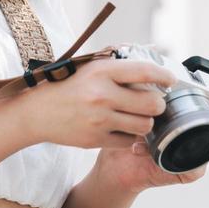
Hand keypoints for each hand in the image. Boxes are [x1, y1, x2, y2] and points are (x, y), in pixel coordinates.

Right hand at [12, 57, 175, 150]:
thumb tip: (150, 67)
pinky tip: (124, 128)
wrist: (37, 111)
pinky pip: (129, 141)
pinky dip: (130, 136)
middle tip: (154, 103)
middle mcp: (103, 94)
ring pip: (145, 125)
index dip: (164, 76)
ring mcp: (100, 119)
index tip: (171, 80)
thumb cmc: (67, 85)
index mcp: (102, 71)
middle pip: (153, 103)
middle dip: (158, 104)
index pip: (145, 71)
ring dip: (146, 122)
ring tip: (138, 117)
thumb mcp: (90, 67)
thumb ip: (118, 66)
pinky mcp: (95, 139)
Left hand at [93, 76, 208, 194]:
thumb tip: (151, 47)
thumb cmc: (128, 125)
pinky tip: (184, 156)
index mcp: (189, 108)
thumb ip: (145, 74)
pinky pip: (196, 169)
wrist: (116, 161)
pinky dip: (191, 164)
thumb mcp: (135, 98)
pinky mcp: (187, 170)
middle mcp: (196, 127)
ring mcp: (195, 149)